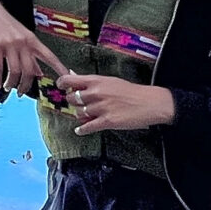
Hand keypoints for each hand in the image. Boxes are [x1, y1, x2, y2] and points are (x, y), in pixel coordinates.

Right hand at [0, 0, 65, 98]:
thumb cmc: (5, 23)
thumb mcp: (22, 36)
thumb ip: (30, 54)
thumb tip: (39, 72)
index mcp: (32, 40)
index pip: (50, 56)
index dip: (59, 68)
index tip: (67, 80)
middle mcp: (24, 43)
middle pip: (29, 70)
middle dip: (25, 85)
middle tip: (21, 93)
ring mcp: (10, 44)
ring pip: (15, 71)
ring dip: (12, 83)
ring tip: (7, 87)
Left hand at [55, 74, 177, 131]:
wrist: (150, 103)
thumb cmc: (131, 91)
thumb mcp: (111, 81)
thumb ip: (93, 82)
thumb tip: (74, 78)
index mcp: (97, 81)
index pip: (70, 80)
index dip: (62, 84)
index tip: (60, 86)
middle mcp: (96, 93)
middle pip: (72, 98)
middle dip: (73, 102)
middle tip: (78, 104)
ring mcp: (101, 108)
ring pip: (79, 113)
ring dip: (80, 115)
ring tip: (85, 115)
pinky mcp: (107, 121)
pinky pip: (88, 126)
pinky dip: (82, 129)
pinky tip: (80, 130)